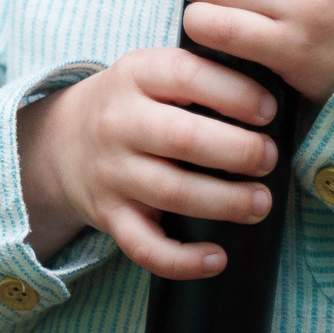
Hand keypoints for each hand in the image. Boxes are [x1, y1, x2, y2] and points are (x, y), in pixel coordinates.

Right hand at [16, 49, 280, 278]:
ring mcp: (111, 172)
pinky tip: (216, 259)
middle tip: (270, 158)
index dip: (235, 93)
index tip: (268, 110)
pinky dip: (181, 260)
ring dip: (224, 202)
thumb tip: (271, 91)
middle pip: (183, 138)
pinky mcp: (108, 216)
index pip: (187, 75)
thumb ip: (198, 74)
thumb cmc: (132, 103)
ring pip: (171, 192)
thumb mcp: (152, 71)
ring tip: (261, 203)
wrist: (62, 142)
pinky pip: (144, 246)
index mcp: (135, 74)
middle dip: (238, 151)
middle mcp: (119, 122)